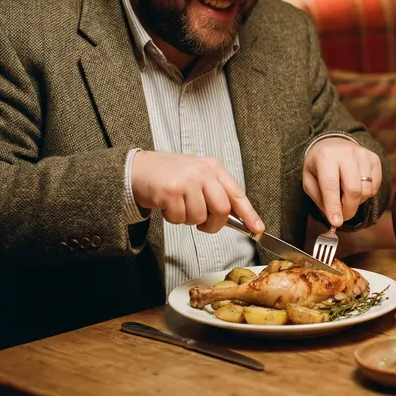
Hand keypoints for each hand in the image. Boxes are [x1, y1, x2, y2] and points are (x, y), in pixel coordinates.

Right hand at [130, 151, 263, 233]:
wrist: (138, 168)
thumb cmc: (169, 175)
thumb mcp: (197, 176)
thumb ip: (216, 192)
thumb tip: (236, 217)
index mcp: (213, 168)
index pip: (237, 193)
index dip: (249, 213)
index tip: (257, 228)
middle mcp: (202, 172)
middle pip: (222, 209)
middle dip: (214, 223)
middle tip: (203, 224)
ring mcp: (186, 181)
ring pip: (199, 216)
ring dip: (189, 220)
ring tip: (179, 207)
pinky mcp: (170, 191)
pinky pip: (180, 218)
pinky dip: (173, 219)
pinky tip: (167, 206)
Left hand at [302, 138, 382, 227]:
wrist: (333, 143)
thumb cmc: (319, 164)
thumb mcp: (309, 179)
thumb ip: (319, 198)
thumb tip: (334, 218)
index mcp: (326, 157)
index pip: (331, 186)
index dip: (334, 206)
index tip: (336, 222)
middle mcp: (346, 153)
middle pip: (353, 189)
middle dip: (349, 209)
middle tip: (343, 216)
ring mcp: (363, 154)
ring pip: (366, 190)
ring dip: (357, 201)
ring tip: (347, 196)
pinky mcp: (374, 158)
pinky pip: (375, 186)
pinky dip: (367, 194)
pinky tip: (357, 187)